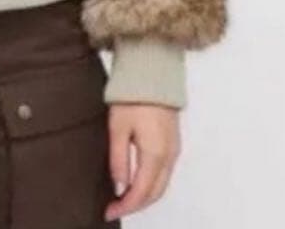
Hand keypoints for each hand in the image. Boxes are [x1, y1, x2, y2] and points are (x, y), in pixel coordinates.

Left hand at [103, 103, 180, 221]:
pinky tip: (137, 182)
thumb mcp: (118, 127)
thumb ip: (119, 160)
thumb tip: (119, 187)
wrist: (152, 72)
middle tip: (115, 209)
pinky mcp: (173, 142)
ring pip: (161, 184)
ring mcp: (174, 149)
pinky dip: (152, 183)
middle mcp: (169, 155)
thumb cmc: (133, 95)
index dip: (126, 206)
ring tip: (123, 199)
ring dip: (144, 196)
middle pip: (155, 193)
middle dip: (136, 205)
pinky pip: (164, 172)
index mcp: (155, 154)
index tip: (110, 212)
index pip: (141, 192)